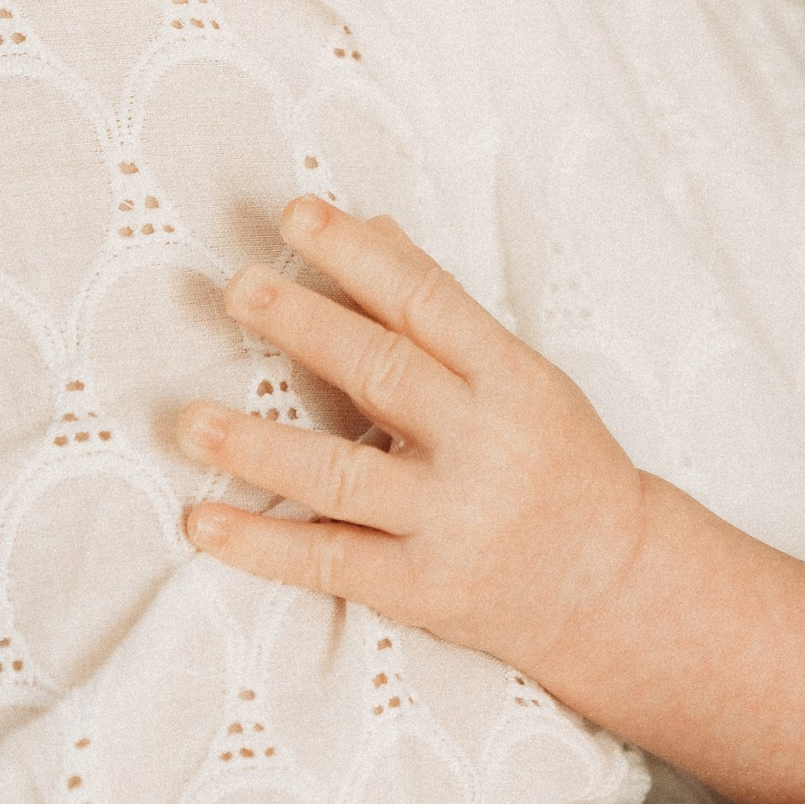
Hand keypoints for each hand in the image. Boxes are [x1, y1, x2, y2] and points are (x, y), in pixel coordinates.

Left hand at [177, 197, 648, 680]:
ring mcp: (452, 521)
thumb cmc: (560, 462)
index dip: (360, 256)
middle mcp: (484, 446)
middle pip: (382, 374)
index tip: (298, 215)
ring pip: (342, 476)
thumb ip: (444, 313)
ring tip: (190, 421)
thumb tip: (373, 230)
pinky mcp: (422, 589)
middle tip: (240, 287)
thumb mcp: (523, 377)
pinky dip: (263, 544)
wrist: (614, 583)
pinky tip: (204, 522)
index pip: (427, 303)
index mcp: (514, 381)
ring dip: (258, 448)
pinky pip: (330, 561)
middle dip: (306, 326)